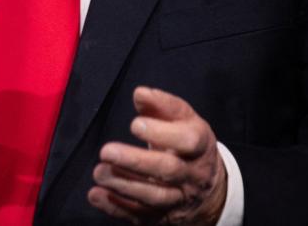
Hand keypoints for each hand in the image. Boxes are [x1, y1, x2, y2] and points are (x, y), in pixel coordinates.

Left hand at [89, 86, 227, 224]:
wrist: (210, 188)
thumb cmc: (188, 146)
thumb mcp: (184, 122)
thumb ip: (162, 106)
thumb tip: (141, 94)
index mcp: (199, 146)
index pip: (188, 141)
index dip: (162, 133)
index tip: (134, 125)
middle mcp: (192, 175)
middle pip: (168, 170)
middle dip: (136, 162)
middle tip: (106, 151)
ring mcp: (179, 199)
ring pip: (154, 197)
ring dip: (124, 186)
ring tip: (100, 172)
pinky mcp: (164, 217)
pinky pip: (141, 216)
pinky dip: (117, 207)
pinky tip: (97, 195)